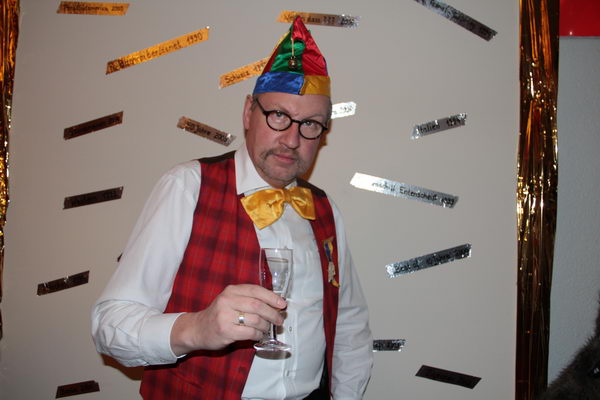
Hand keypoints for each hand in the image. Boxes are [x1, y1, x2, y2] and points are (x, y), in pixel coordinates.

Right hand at [170, 284, 286, 354]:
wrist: (197, 329)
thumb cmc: (220, 315)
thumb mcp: (231, 301)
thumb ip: (250, 300)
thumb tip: (276, 305)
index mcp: (231, 290)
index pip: (256, 290)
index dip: (272, 297)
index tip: (283, 304)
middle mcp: (227, 300)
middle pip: (257, 305)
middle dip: (272, 313)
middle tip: (279, 320)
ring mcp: (225, 316)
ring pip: (255, 320)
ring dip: (265, 326)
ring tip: (267, 329)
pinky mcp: (225, 330)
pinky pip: (249, 333)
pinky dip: (258, 335)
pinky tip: (258, 335)